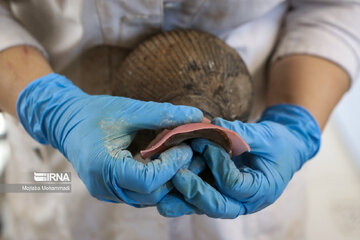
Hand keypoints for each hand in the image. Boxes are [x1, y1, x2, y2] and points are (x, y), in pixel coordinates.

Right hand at [17, 73, 202, 204]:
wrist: (67, 121)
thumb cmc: (95, 113)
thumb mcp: (129, 110)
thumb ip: (162, 114)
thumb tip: (197, 117)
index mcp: (104, 168)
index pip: (148, 180)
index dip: (172, 165)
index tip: (187, 147)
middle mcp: (105, 188)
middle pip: (152, 194)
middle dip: (176, 175)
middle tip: (192, 153)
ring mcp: (108, 193)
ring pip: (149, 198)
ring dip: (169, 180)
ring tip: (183, 159)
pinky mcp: (112, 191)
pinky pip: (141, 194)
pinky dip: (158, 182)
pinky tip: (168, 165)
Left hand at [157, 104, 320, 217]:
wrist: (281, 150)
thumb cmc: (278, 143)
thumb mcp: (266, 136)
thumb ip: (243, 133)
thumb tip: (215, 125)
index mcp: (263, 190)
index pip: (235, 185)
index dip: (219, 165)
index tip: (205, 143)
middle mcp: (246, 202)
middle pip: (218, 205)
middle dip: (196, 192)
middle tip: (177, 176)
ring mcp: (230, 200)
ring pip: (204, 206)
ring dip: (183, 200)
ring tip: (161, 196)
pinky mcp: (218, 193)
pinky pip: (200, 197)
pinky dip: (183, 194)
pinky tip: (165, 189)